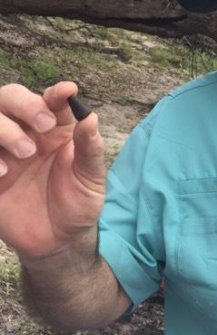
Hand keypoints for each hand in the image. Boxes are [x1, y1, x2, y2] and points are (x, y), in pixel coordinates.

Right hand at [0, 82, 105, 258]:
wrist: (57, 241)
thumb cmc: (78, 203)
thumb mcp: (91, 178)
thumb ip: (89, 148)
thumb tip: (91, 117)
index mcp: (55, 129)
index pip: (52, 100)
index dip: (56, 92)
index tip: (66, 92)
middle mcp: (27, 133)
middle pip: (10, 98)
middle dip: (24, 104)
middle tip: (44, 125)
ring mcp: (3, 152)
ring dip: (4, 128)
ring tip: (26, 153)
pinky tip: (3, 173)